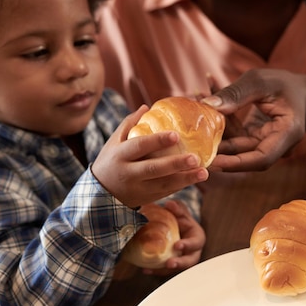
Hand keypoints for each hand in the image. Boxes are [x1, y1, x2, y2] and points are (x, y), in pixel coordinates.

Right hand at [91, 105, 209, 207]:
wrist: (101, 193)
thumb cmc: (111, 161)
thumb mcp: (114, 142)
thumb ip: (129, 124)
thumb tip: (147, 107)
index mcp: (120, 155)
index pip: (139, 146)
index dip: (157, 141)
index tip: (176, 135)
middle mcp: (129, 173)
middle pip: (153, 169)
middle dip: (175, 164)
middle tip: (195, 158)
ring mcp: (139, 188)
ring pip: (164, 185)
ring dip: (185, 179)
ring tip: (204, 172)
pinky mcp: (147, 198)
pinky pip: (167, 192)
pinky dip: (182, 185)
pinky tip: (197, 178)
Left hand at [141, 199, 204, 275]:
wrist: (176, 227)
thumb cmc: (181, 219)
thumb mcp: (181, 212)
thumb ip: (178, 209)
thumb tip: (170, 204)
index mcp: (197, 238)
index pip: (195, 243)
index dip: (188, 245)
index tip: (177, 246)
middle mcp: (192, 251)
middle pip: (189, 261)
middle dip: (180, 263)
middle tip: (169, 263)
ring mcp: (182, 259)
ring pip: (176, 268)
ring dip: (164, 270)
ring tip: (151, 269)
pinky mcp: (172, 264)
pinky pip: (165, 270)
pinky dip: (155, 270)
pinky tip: (145, 269)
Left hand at [202, 68, 305, 171]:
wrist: (299, 90)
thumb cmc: (284, 83)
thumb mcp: (261, 81)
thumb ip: (236, 93)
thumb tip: (207, 105)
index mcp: (287, 134)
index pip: (262, 158)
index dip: (236, 163)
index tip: (211, 161)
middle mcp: (277, 145)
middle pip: (244, 155)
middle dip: (218, 147)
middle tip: (191, 141)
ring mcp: (264, 144)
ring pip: (235, 145)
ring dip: (214, 128)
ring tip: (195, 102)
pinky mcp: (254, 139)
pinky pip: (234, 135)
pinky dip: (220, 119)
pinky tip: (202, 94)